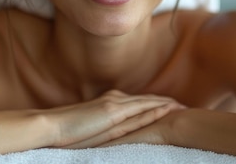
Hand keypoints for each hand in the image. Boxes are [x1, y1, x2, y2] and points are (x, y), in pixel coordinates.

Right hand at [46, 90, 183, 147]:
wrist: (51, 126)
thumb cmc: (66, 133)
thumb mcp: (91, 131)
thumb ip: (105, 129)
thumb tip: (115, 135)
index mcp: (108, 104)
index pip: (136, 104)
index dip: (154, 105)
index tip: (170, 107)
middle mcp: (114, 99)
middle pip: (145, 100)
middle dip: (165, 102)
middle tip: (184, 105)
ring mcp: (114, 103)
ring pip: (146, 102)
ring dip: (165, 104)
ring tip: (182, 106)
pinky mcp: (112, 111)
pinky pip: (139, 109)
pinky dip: (155, 107)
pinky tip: (168, 109)